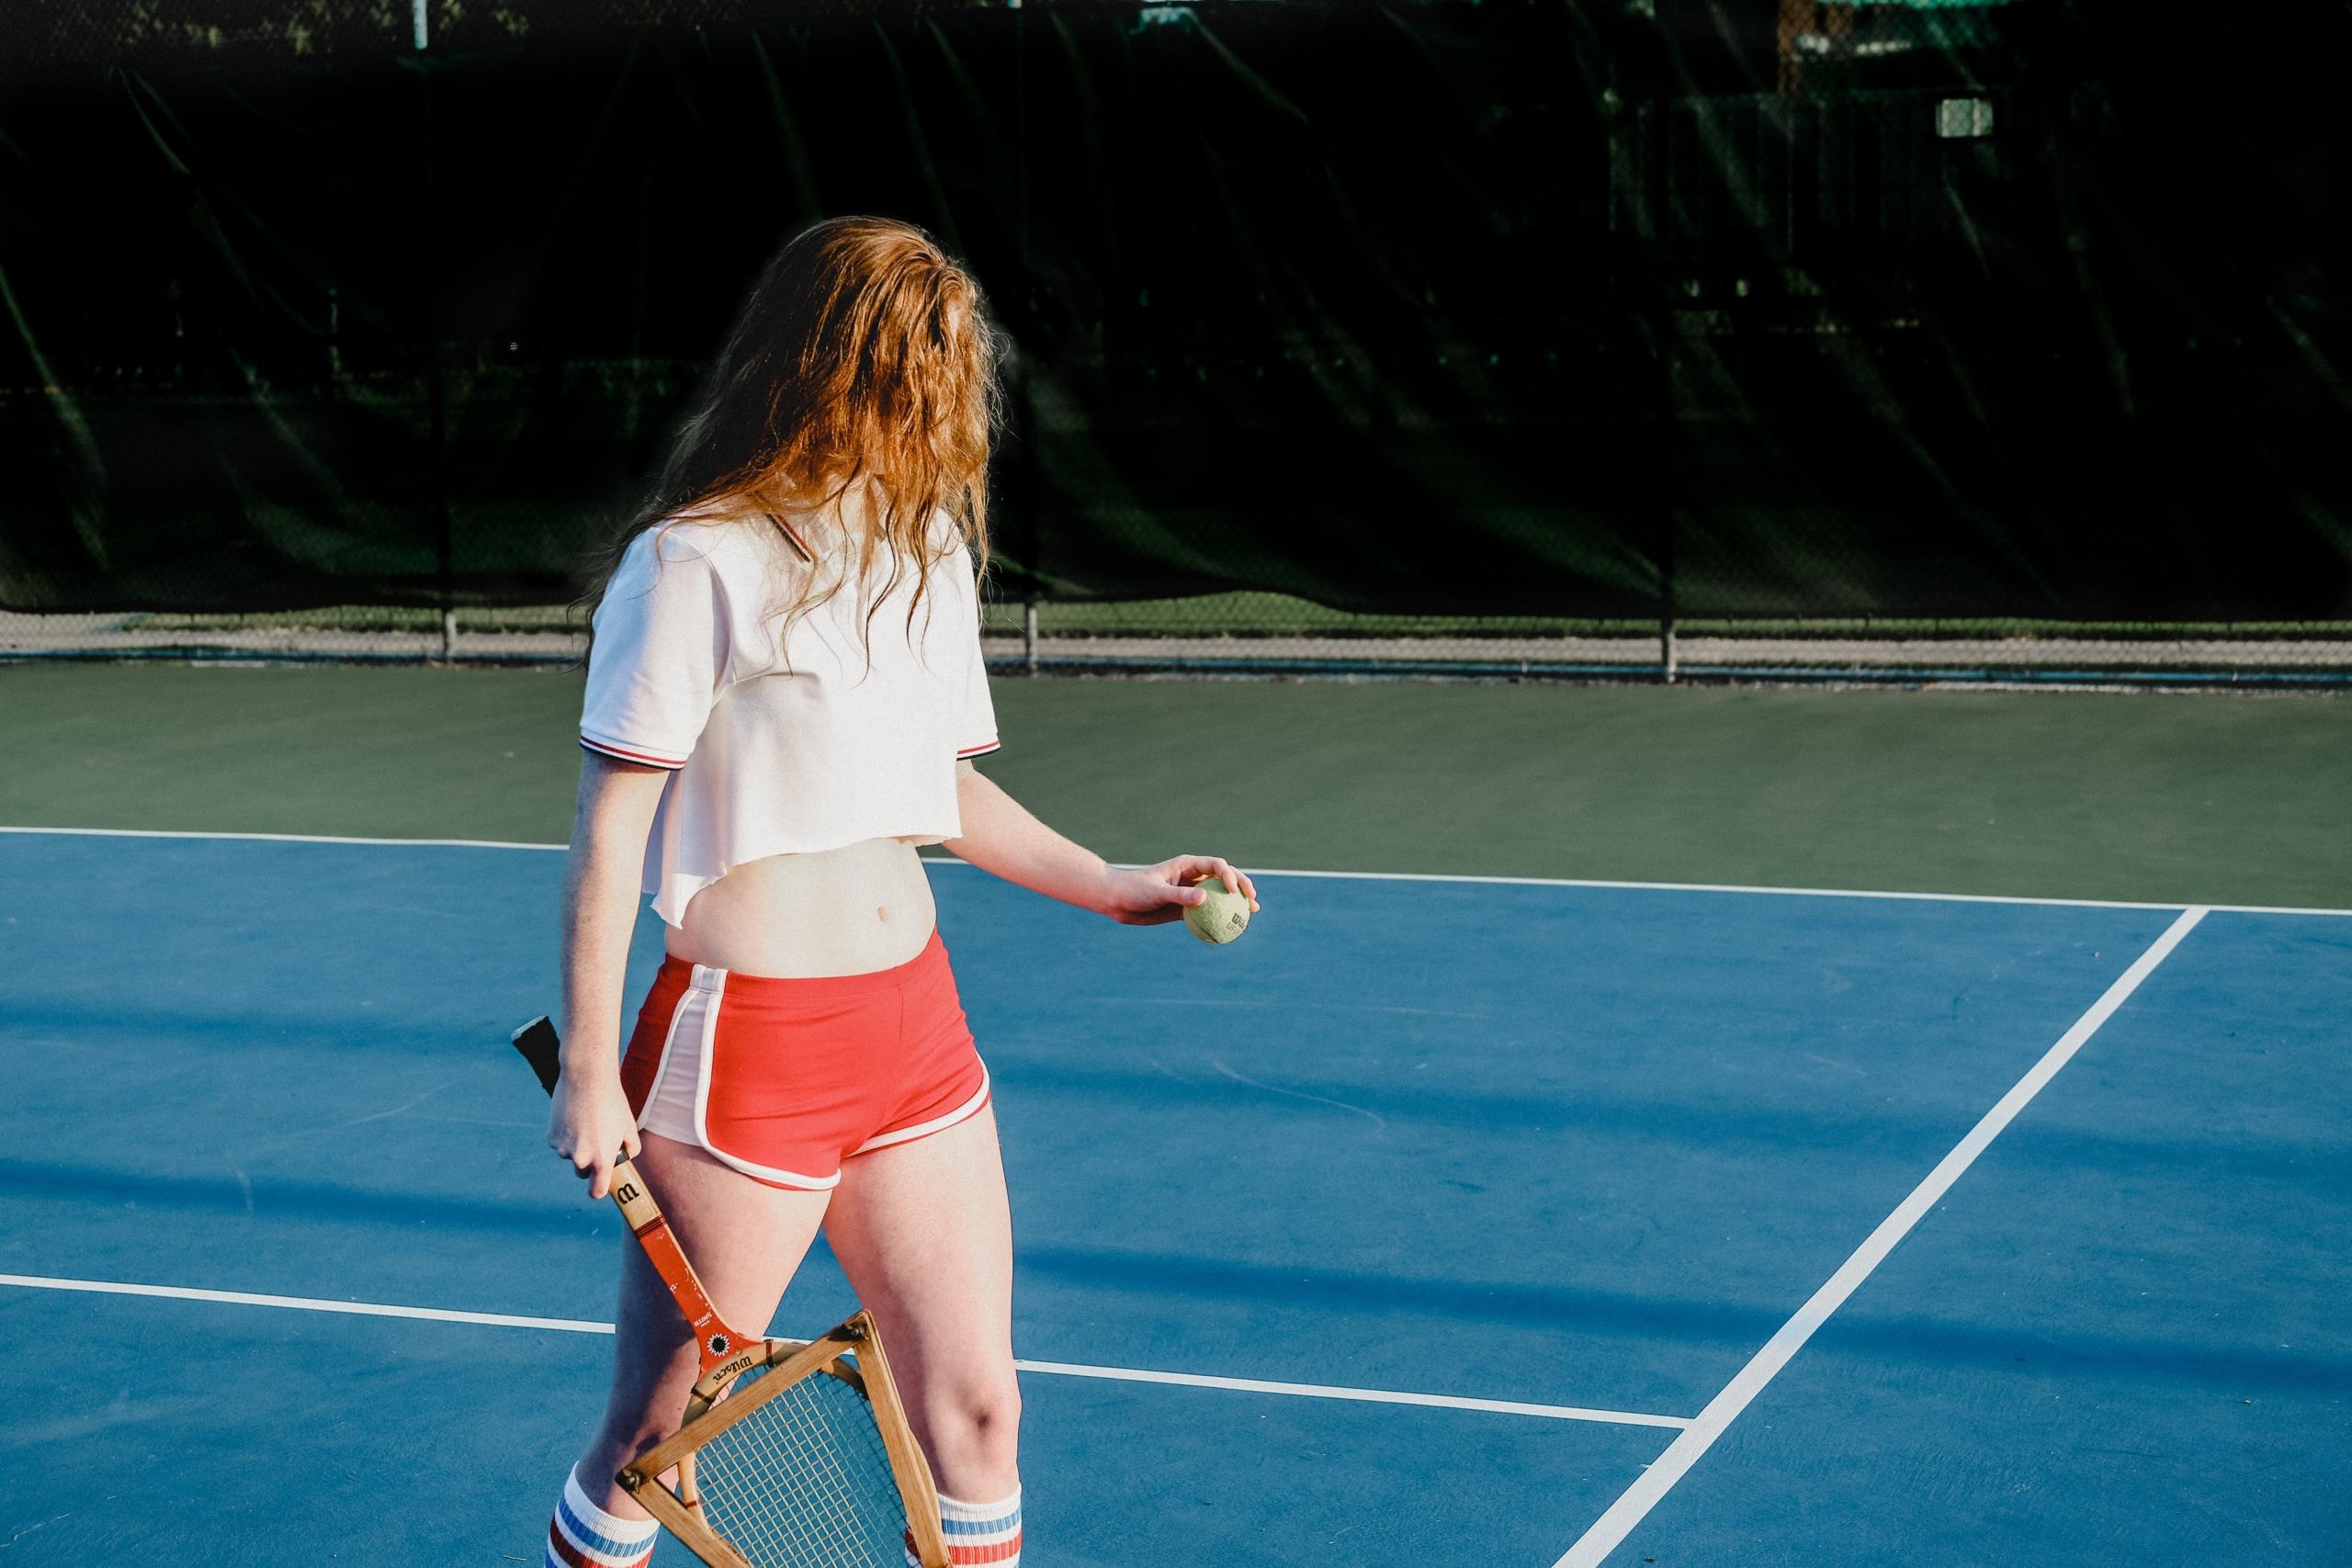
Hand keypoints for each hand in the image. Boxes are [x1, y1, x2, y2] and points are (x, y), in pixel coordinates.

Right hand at [548, 1071, 642, 1200]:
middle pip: (583, 1172)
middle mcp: (580, 1159)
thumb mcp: (629, 1127)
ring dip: (577, 1145)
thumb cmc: (613, 1102)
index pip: (596, 1192)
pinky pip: (561, 1143)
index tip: (601, 1183)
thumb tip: (624, 1158)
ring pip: (571, 1155)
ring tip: (587, 1121)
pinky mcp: (551, 1138)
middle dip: (589, 1162)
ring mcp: (563, 1149)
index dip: (598, 1189)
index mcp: (601, 1160)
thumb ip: (630, 1149)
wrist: (587, 1078)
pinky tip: (574, 1116)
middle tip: (598, 1139)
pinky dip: (566, 1135)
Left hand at [1100, 855, 1261, 926]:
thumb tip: (1204, 899)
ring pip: (1219, 896)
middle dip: (1242, 886)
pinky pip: (1207, 913)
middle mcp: (1192, 877)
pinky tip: (1229, 931)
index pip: (1216, 866)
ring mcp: (1190, 893)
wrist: (1117, 901)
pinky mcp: (1185, 908)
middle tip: (1253, 900)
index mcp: (1187, 865)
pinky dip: (1219, 920)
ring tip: (1252, 913)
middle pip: (1224, 878)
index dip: (1230, 875)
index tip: (1234, 890)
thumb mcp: (1156, 892)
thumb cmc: (1133, 890)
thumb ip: (1179, 895)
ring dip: (1236, 903)